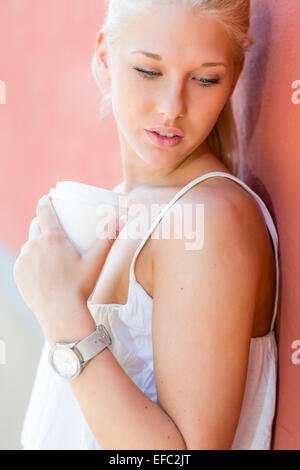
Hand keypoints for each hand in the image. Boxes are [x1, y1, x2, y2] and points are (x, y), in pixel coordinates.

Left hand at [13, 194, 123, 342]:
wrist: (60, 313)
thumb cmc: (81, 285)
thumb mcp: (97, 260)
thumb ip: (108, 238)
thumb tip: (122, 220)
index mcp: (52, 238)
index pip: (44, 210)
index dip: (45, 202)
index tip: (47, 198)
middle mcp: (34, 245)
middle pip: (36, 226)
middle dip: (42, 222)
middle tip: (54, 228)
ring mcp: (24, 260)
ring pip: (29, 244)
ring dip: (37, 243)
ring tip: (49, 251)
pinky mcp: (18, 274)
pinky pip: (24, 261)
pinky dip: (31, 260)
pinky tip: (39, 267)